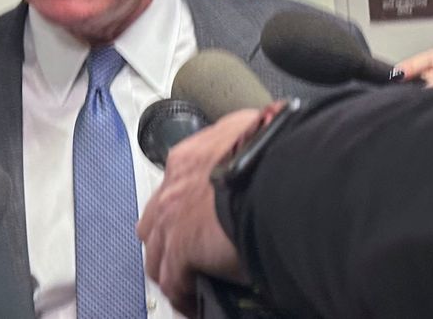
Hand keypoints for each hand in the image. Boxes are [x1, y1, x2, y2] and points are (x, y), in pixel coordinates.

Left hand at [137, 108, 265, 316]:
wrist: (278, 175)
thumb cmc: (275, 153)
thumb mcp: (255, 132)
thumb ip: (249, 141)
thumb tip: (268, 138)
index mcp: (190, 157)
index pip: (174, 186)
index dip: (184, 210)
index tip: (198, 222)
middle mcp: (174, 185)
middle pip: (154, 220)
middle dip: (167, 240)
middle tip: (189, 257)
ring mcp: (171, 218)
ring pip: (156, 253)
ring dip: (172, 270)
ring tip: (192, 285)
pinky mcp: (180, 249)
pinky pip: (172, 282)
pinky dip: (184, 295)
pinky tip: (198, 300)